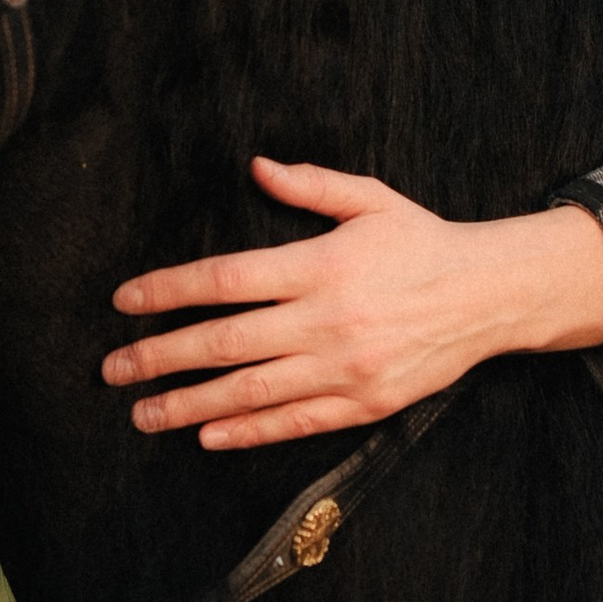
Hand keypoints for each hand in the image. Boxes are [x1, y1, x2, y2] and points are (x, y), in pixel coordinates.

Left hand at [103, 155, 602, 450]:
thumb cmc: (421, 241)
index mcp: (321, 264)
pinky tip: (207, 434)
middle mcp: (328, 320)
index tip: (126, 302)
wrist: (489, 296)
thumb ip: (310, 185)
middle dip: (161, 357)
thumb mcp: (370, 199)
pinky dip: (247, 431)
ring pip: (251, 391)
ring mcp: (345, 367)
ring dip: (189, 404)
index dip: (169, 291)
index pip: (226, 280)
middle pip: (226, 342)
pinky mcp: (364, 403)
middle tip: (113, 368)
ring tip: (143, 413)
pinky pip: (294, 421)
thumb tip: (255, 167)